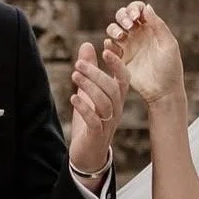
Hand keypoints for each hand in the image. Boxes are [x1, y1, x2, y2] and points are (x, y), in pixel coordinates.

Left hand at [69, 40, 125, 174]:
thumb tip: (86, 44)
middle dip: (96, 74)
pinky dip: (84, 108)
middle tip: (78, 63)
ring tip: (74, 76)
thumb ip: (90, 70)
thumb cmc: (90, 122)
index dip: (117, 64)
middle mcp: (116, 111)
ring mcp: (108, 124)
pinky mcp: (97, 136)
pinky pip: (95, 121)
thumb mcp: (88, 92)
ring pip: (105, 103)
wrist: (88, 155)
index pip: (124, 79)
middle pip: (113, 89)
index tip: (106, 49)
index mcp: (117, 99)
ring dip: (89, 88)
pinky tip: (73, 98)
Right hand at [103, 2, 184, 108]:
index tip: (136, 17)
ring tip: (121, 37)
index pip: (138, 9)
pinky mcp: (120, 59)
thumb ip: (158, 25)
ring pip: (113, 29)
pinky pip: (109, 47)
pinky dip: (108, 44)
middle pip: (122, 16)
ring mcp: (128, 46)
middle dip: (122, 17)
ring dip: (114, 29)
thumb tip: (147, 7)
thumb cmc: (170, 68)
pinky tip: (113, 46)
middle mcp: (138, 34)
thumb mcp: (169, 45)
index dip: (134, 8)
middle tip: (129, 27)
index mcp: (150, 28)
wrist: (163, 92)